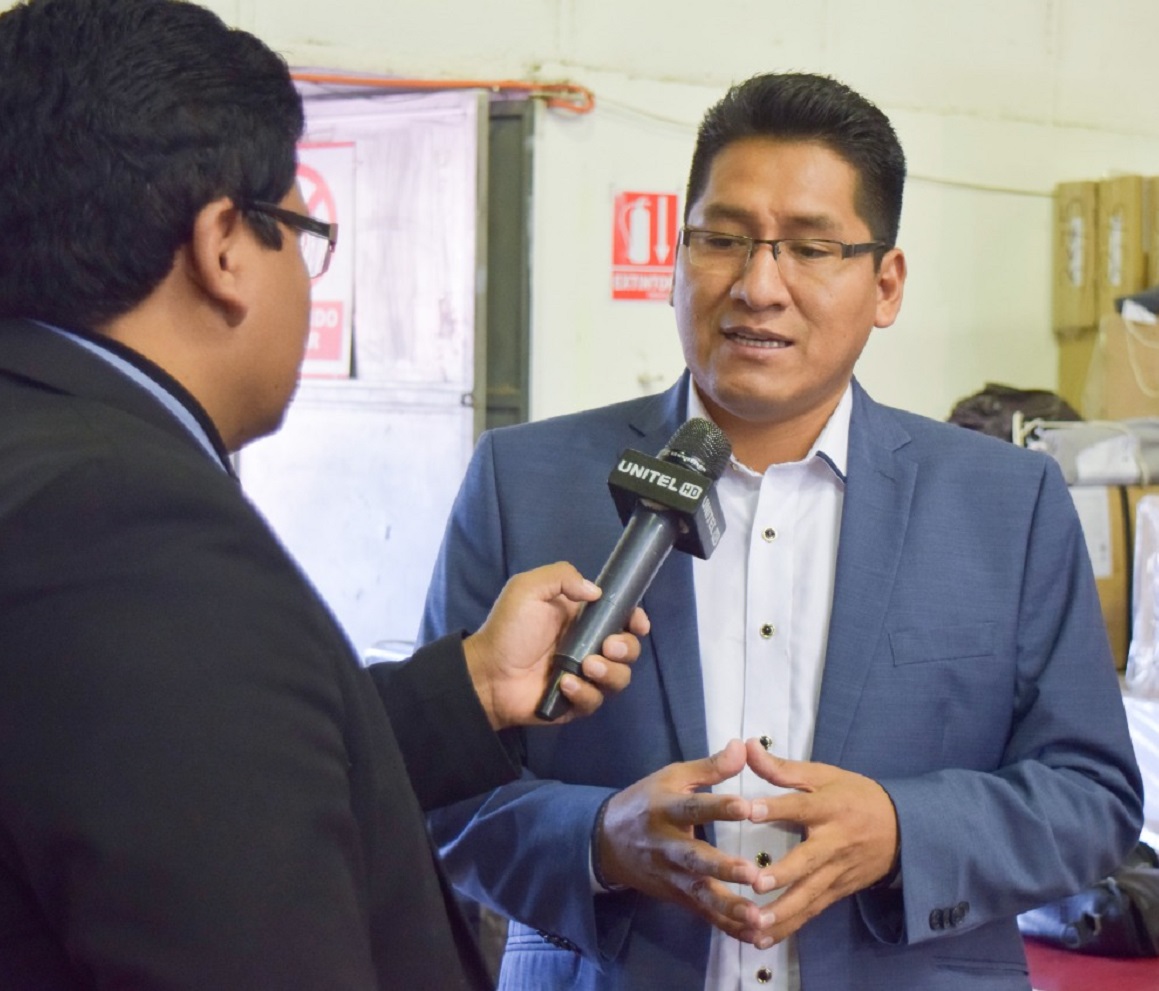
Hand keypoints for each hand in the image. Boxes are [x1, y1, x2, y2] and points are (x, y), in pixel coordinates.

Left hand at [463, 561, 647, 729]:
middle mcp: (590, 647)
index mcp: (583, 620)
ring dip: (610, 672)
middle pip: (629, 650)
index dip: (636, 621)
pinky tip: (564, 684)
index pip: (622, 619)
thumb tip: (597, 593)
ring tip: (586, 667)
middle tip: (607, 647)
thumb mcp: (528, 588)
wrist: (487, 673)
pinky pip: (596, 700)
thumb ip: (563, 577)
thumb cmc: (508, 629)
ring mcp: (585, 676)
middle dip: (627, 648)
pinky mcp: (577, 702)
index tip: (637, 623)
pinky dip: (584, 692)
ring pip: (620, 678)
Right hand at [597, 740, 767, 939]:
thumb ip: (709, 767)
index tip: (746, 807)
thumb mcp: (672, 777)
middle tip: (753, 872)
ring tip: (756, 916)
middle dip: (722, 868)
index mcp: (666, 809)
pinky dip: (726, 926)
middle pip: (695, 859)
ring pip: (699, 893)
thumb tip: (742, 746)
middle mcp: (667, 846)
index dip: (719, 807)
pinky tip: (754, 936)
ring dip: (727, 906)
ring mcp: (671, 876)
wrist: (606, 841)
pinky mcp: (677, 897)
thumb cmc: (646, 801)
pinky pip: (703, 914)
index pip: (694, 808)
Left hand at [743, 739, 898, 946]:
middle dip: (783, 874)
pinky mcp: (837, 892)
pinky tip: (761, 939)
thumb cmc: (854, 796)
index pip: (801, 806)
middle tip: (756, 884)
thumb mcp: (823, 775)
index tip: (750, 810)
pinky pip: (811, 912)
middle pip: (808, 860)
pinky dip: (788, 927)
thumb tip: (746, 746)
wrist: (903, 830)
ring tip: (754, 922)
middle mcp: (834, 842)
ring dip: (782, 912)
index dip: (776, 807)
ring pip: (809, 895)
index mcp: (830, 807)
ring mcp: (837, 872)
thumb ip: (782, 767)